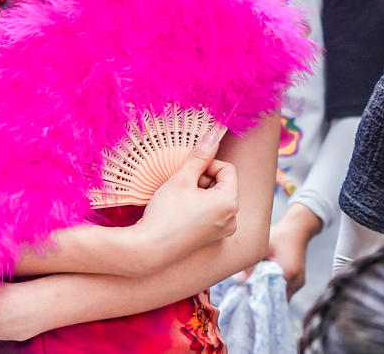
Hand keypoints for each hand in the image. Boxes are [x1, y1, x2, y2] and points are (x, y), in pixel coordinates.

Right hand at [134, 127, 238, 267]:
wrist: (150, 248)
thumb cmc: (166, 213)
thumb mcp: (182, 179)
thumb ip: (199, 156)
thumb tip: (213, 135)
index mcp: (230, 203)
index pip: (227, 169)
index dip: (207, 164)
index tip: (187, 170)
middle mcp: (233, 219)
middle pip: (222, 184)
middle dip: (202, 179)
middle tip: (181, 184)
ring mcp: (223, 230)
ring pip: (216, 198)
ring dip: (199, 192)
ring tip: (178, 198)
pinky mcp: (212, 238)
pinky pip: (211, 213)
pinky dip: (198, 206)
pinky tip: (180, 211)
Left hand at [252, 203, 320, 297]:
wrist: (298, 229)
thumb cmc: (280, 236)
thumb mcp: (263, 248)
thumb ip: (252, 264)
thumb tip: (239, 280)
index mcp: (288, 273)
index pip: (273, 296)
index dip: (260, 299)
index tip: (247, 299)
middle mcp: (296, 282)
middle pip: (278, 299)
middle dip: (264, 299)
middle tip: (248, 297)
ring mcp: (298, 282)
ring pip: (282, 296)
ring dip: (270, 294)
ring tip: (254, 290)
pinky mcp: (298, 280)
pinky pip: (284, 290)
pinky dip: (274, 289)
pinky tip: (263, 283)